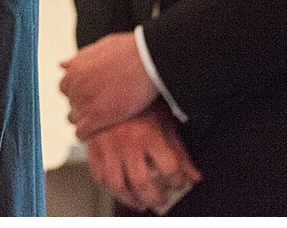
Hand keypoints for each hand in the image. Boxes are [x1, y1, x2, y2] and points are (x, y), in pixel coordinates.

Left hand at [60, 30, 159, 139]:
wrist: (147, 59)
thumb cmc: (129, 51)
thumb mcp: (99, 47)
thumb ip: (79, 59)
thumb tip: (62, 65)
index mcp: (74, 70)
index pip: (66, 88)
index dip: (79, 93)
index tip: (92, 96)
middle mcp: (74, 85)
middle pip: (71, 103)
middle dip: (82, 106)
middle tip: (100, 109)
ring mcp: (84, 101)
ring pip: (73, 119)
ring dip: (83, 121)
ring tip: (99, 123)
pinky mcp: (97, 117)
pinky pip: (81, 132)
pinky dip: (86, 135)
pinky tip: (95, 134)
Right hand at [84, 104, 201, 213]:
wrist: (111, 84)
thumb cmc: (141, 103)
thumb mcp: (165, 123)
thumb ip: (180, 153)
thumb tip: (194, 177)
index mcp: (148, 134)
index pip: (169, 170)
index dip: (177, 180)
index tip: (177, 181)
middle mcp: (126, 142)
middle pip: (142, 183)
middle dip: (155, 197)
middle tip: (161, 199)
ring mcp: (106, 145)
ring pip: (117, 185)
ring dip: (130, 199)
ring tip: (141, 202)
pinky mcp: (92, 147)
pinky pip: (98, 176)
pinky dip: (110, 189)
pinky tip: (121, 189)